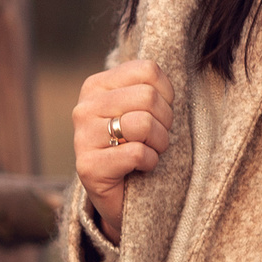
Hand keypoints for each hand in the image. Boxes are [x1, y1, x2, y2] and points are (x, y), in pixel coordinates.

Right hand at [70, 59, 173, 245]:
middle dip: (165, 121)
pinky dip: (150, 163)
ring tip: (149, 151)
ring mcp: (82, 137)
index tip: (160, 112)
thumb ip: (151, 86)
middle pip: (148, 97)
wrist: (121, 194)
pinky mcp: (88, 167)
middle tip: (156, 137)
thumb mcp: (142, 108)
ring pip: (144, 124)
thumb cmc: (138, 144)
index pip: (148, 69)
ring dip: (159, 143)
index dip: (166, 93)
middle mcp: (84, 107)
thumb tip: (178, 67)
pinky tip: (139, 168)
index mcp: (97, 85)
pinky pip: (138, 154)